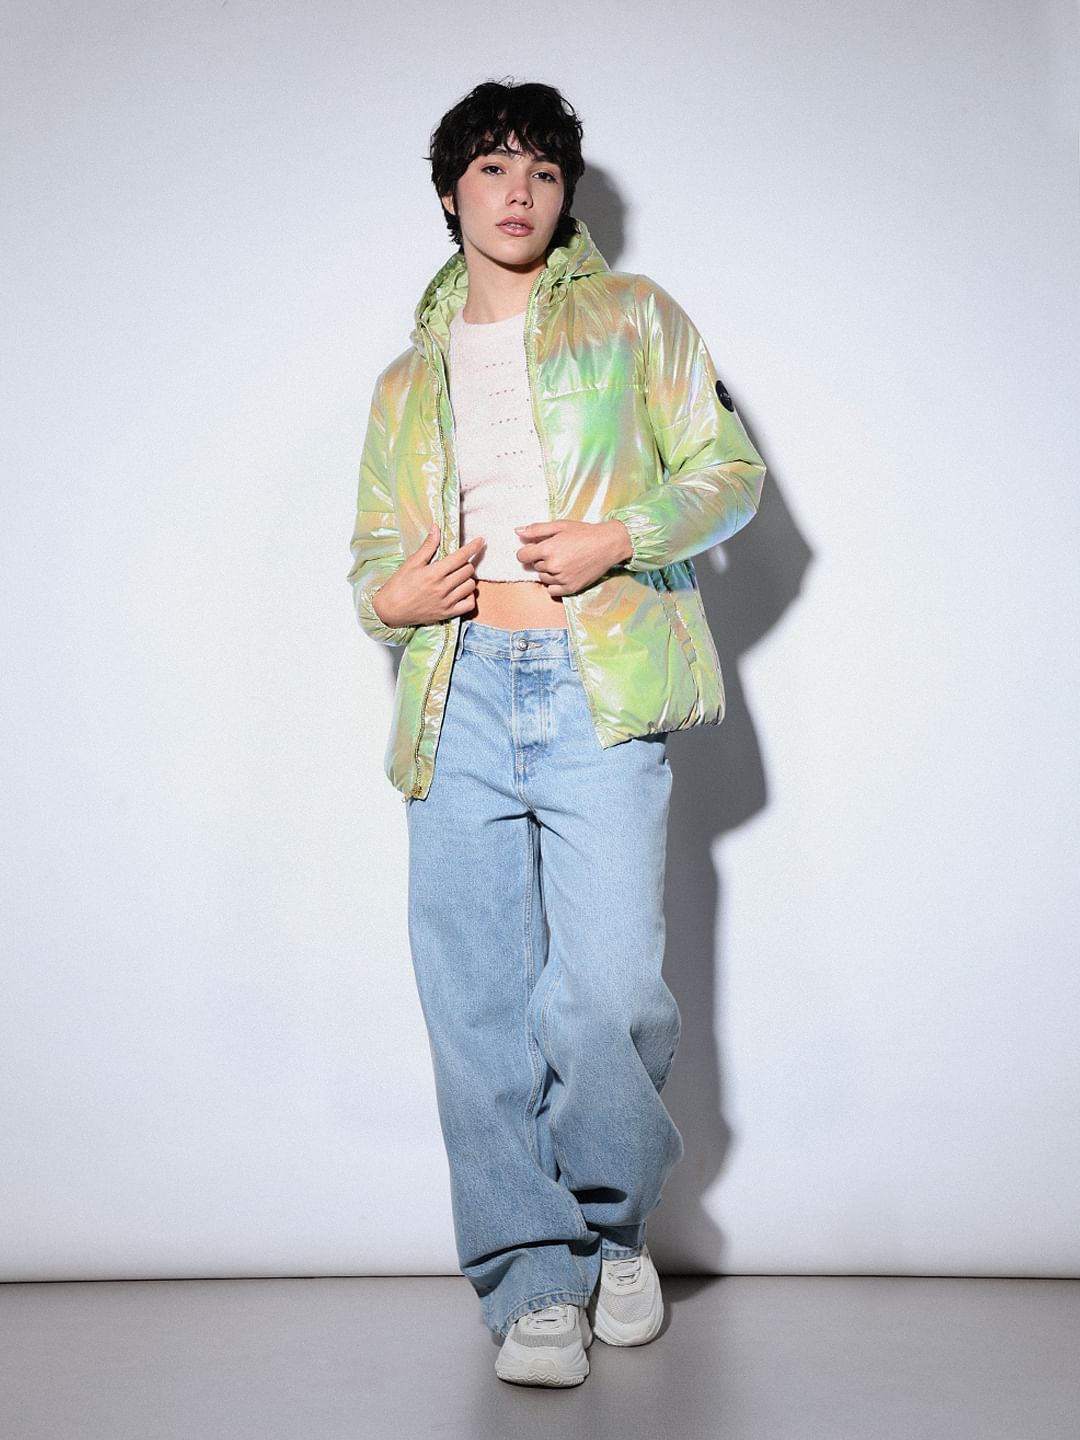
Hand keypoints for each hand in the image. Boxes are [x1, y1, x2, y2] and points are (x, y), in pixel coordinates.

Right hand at [372, 524, 485, 626]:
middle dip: (466, 563)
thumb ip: (427, 546)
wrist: (390, 610)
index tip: (481, 541)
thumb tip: (436, 528)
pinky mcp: (447, 614)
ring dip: (468, 579)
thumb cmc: (398, 585)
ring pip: (471, 586)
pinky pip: (469, 604)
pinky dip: (469, 597)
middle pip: (468, 570)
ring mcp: (447, 602)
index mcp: (434, 573)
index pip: (460, 557)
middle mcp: (443, 588)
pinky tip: (461, 592)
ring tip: (458, 577)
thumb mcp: (411, 563)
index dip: (473, 547)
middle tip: (458, 564)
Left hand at [513, 519, 632, 596]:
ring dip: (548, 571)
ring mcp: (562, 578)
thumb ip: (537, 529)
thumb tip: (517, 531)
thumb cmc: (584, 533)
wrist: (608, 544)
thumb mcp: (560, 526)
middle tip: (558, 551)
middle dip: (542, 559)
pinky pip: (552, 590)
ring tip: (564, 561)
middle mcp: (553, 565)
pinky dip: (554, 584)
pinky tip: (564, 574)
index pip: (522, 556)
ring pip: (543, 578)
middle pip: (534, 566)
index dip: (527, 551)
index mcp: (548, 549)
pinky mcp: (571, 588)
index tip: (535, 549)